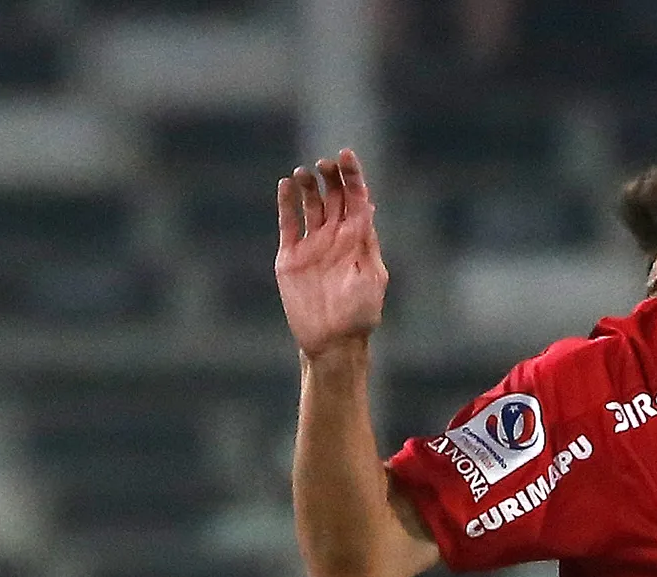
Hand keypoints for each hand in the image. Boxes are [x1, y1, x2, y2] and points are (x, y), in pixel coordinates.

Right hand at [276, 150, 387, 355]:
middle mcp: (335, 237)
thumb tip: (367, 206)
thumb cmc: (359, 315)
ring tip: (303, 173)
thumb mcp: (370, 276)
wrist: (332, 342)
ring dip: (308, 186)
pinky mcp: (291, 257)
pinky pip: (288, 223)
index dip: (352, 175)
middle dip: (330, 177)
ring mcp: (313, 245)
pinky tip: (285, 185)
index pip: (355, 198)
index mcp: (358, 239)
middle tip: (324, 165)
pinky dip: (286, 204)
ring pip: (310, 205)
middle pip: (333, 196)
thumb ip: (366, 241)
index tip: (346, 154)